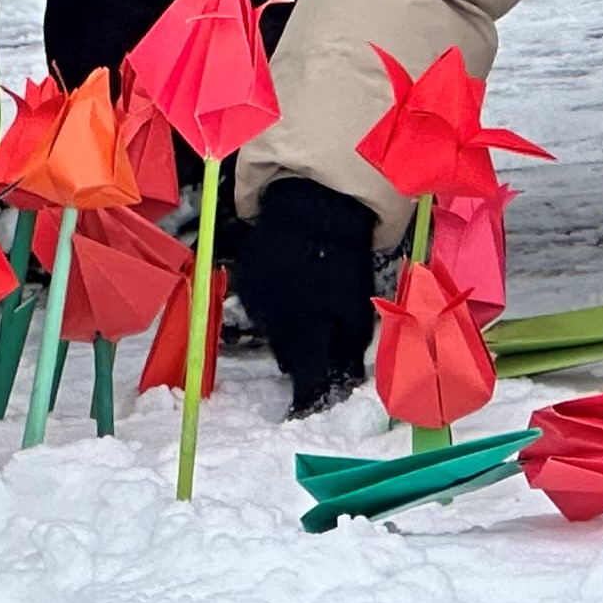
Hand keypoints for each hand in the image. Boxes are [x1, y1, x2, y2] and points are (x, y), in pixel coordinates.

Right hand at [229, 175, 381, 417]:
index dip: (311, 392)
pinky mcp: (247, 275)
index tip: (315, 400)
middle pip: (286, 355)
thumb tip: (346, 376)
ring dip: (288, 334)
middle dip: (302, 360)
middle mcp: (270, 319)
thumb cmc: (342, 257)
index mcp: (301, 330)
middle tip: (320, 357)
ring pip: (271, 331)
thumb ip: (349, 345)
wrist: (313, 203)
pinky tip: (293, 295)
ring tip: (308, 322)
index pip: (304, 376)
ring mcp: (254, 296)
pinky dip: (276, 308)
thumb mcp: (355, 305)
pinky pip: (261, 305)